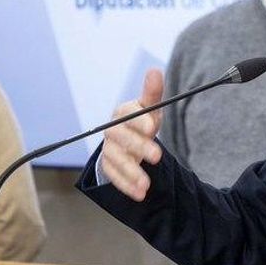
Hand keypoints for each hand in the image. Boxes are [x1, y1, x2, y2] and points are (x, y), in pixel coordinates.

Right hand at [98, 69, 163, 200]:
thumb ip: (152, 92)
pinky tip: (140, 194)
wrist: (130, 139)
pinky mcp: (108, 165)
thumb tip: (154, 70)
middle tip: (157, 157)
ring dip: (131, 173)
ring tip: (147, 186)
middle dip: (139, 147)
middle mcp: (113, 130)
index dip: (139, 121)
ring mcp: (109, 148)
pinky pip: (114, 176)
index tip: (153, 128)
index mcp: (123, 112)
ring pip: (116, 160)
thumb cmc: (142, 120)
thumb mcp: (149, 107)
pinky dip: (126, 186)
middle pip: (122, 138)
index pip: (128, 114)